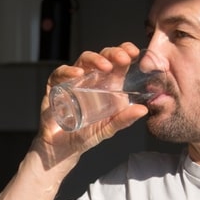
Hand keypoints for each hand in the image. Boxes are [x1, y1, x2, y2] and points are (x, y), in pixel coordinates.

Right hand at [34, 42, 149, 169]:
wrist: (63, 148)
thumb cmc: (87, 135)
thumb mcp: (109, 128)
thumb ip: (124, 119)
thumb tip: (143, 109)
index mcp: (107, 84)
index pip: (117, 61)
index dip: (125, 51)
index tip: (134, 53)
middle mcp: (91, 78)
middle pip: (102, 56)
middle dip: (113, 53)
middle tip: (123, 58)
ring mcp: (73, 80)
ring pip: (83, 61)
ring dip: (95, 59)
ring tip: (105, 66)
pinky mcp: (56, 86)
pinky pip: (60, 73)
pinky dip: (68, 71)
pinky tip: (78, 74)